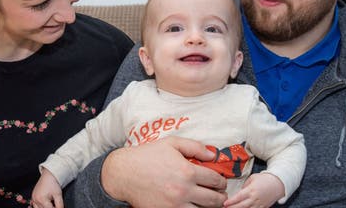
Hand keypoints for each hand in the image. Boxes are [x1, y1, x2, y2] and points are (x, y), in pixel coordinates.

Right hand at [31, 168, 62, 207]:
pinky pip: (34, 205)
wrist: (48, 175)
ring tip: (50, 204)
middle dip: (50, 207)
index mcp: (42, 199)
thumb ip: (59, 205)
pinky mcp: (33, 197)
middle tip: (54, 204)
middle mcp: (36, 199)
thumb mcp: (58, 195)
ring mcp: (33, 198)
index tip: (58, 207)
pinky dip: (39, 206)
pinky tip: (45, 204)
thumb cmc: (52, 183)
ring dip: (45, 207)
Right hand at [101, 136, 227, 207]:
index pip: (216, 180)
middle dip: (220, 197)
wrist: (123, 174)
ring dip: (208, 207)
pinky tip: (193, 206)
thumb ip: (195, 147)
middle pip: (214, 200)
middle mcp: (184, 190)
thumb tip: (213, 155)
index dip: (221, 182)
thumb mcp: (171, 144)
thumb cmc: (147, 156)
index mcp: (188, 172)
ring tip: (208, 203)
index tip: (220, 182)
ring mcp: (175, 205)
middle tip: (220, 195)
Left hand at [223, 173, 283, 207]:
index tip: (224, 203)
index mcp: (251, 190)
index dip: (231, 201)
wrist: (278, 184)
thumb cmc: (264, 179)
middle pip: (241, 206)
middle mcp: (255, 198)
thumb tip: (238, 192)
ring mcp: (259, 204)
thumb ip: (244, 186)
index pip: (239, 197)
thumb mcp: (252, 178)